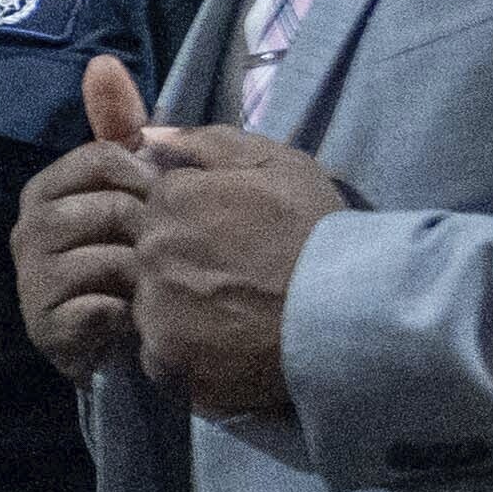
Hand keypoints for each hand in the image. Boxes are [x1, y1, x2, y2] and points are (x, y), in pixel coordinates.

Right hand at [21, 68, 160, 383]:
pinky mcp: (45, 327)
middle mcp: (27, 230)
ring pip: (103, 259)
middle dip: (147, 228)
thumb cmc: (125, 249)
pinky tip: (137, 318)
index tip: (165, 201)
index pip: (100, 157)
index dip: (146, 177)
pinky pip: (96, 309)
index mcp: (46, 189)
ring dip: (141, 273)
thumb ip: (118, 123)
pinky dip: (126, 314)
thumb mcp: (129, 181)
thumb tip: (103, 61)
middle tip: (167, 248)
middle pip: (105, 208)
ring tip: (154, 284)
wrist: (119, 334)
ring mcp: (32, 280)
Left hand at [125, 121, 349, 423]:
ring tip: (229, 316)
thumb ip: (209, 144)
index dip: (192, 223)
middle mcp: (152, 250)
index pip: (156, 207)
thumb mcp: (278, 165)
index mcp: (172, 198)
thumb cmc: (316, 232)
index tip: (227, 240)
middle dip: (179, 265)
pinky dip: (182, 354)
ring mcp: (155, 306)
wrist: (346, 310)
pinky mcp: (166, 356)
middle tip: (231, 280)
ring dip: (176, 310)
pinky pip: (158, 354)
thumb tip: (151, 135)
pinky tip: (222, 348)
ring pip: (147, 306)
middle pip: (146, 257)